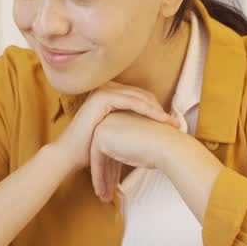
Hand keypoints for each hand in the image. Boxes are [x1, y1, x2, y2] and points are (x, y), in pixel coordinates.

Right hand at [51, 82, 179, 171]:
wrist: (70, 156)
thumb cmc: (90, 149)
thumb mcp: (115, 134)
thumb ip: (130, 127)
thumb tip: (155, 132)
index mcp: (110, 95)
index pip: (140, 98)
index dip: (157, 109)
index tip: (173, 124)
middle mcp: (106, 89)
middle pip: (142, 95)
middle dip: (160, 109)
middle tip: (176, 123)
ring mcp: (103, 91)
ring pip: (139, 97)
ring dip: (158, 109)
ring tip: (171, 123)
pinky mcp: (102, 97)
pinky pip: (132, 101)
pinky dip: (148, 110)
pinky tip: (160, 119)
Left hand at [89, 111, 183, 201]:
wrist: (166, 144)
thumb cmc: (161, 148)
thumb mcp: (142, 148)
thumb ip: (129, 152)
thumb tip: (123, 164)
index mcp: (122, 119)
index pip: (114, 147)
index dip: (113, 170)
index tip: (114, 186)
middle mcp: (111, 119)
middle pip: (105, 154)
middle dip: (106, 176)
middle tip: (106, 194)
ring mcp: (104, 126)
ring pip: (99, 159)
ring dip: (101, 180)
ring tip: (104, 198)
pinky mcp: (100, 136)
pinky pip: (96, 162)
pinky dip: (98, 178)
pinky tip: (101, 193)